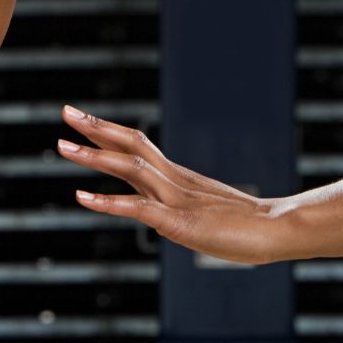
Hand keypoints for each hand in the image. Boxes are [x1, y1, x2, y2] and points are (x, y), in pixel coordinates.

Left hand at [58, 105, 291, 265]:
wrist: (279, 230)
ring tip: (62, 146)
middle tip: (65, 112)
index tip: (81, 119)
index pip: (137, 145)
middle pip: (130, 144)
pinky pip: (139, 208)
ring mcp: (176, 199)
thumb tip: (158, 220)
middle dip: (95, 128)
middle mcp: (173, 181)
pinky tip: (82, 197)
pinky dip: (108, 201)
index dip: (107, 131)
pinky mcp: (180, 222)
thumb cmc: (247, 227)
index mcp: (178, 178)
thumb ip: (179, 213)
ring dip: (94, 157)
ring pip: (130, 169)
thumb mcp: (204, 217)